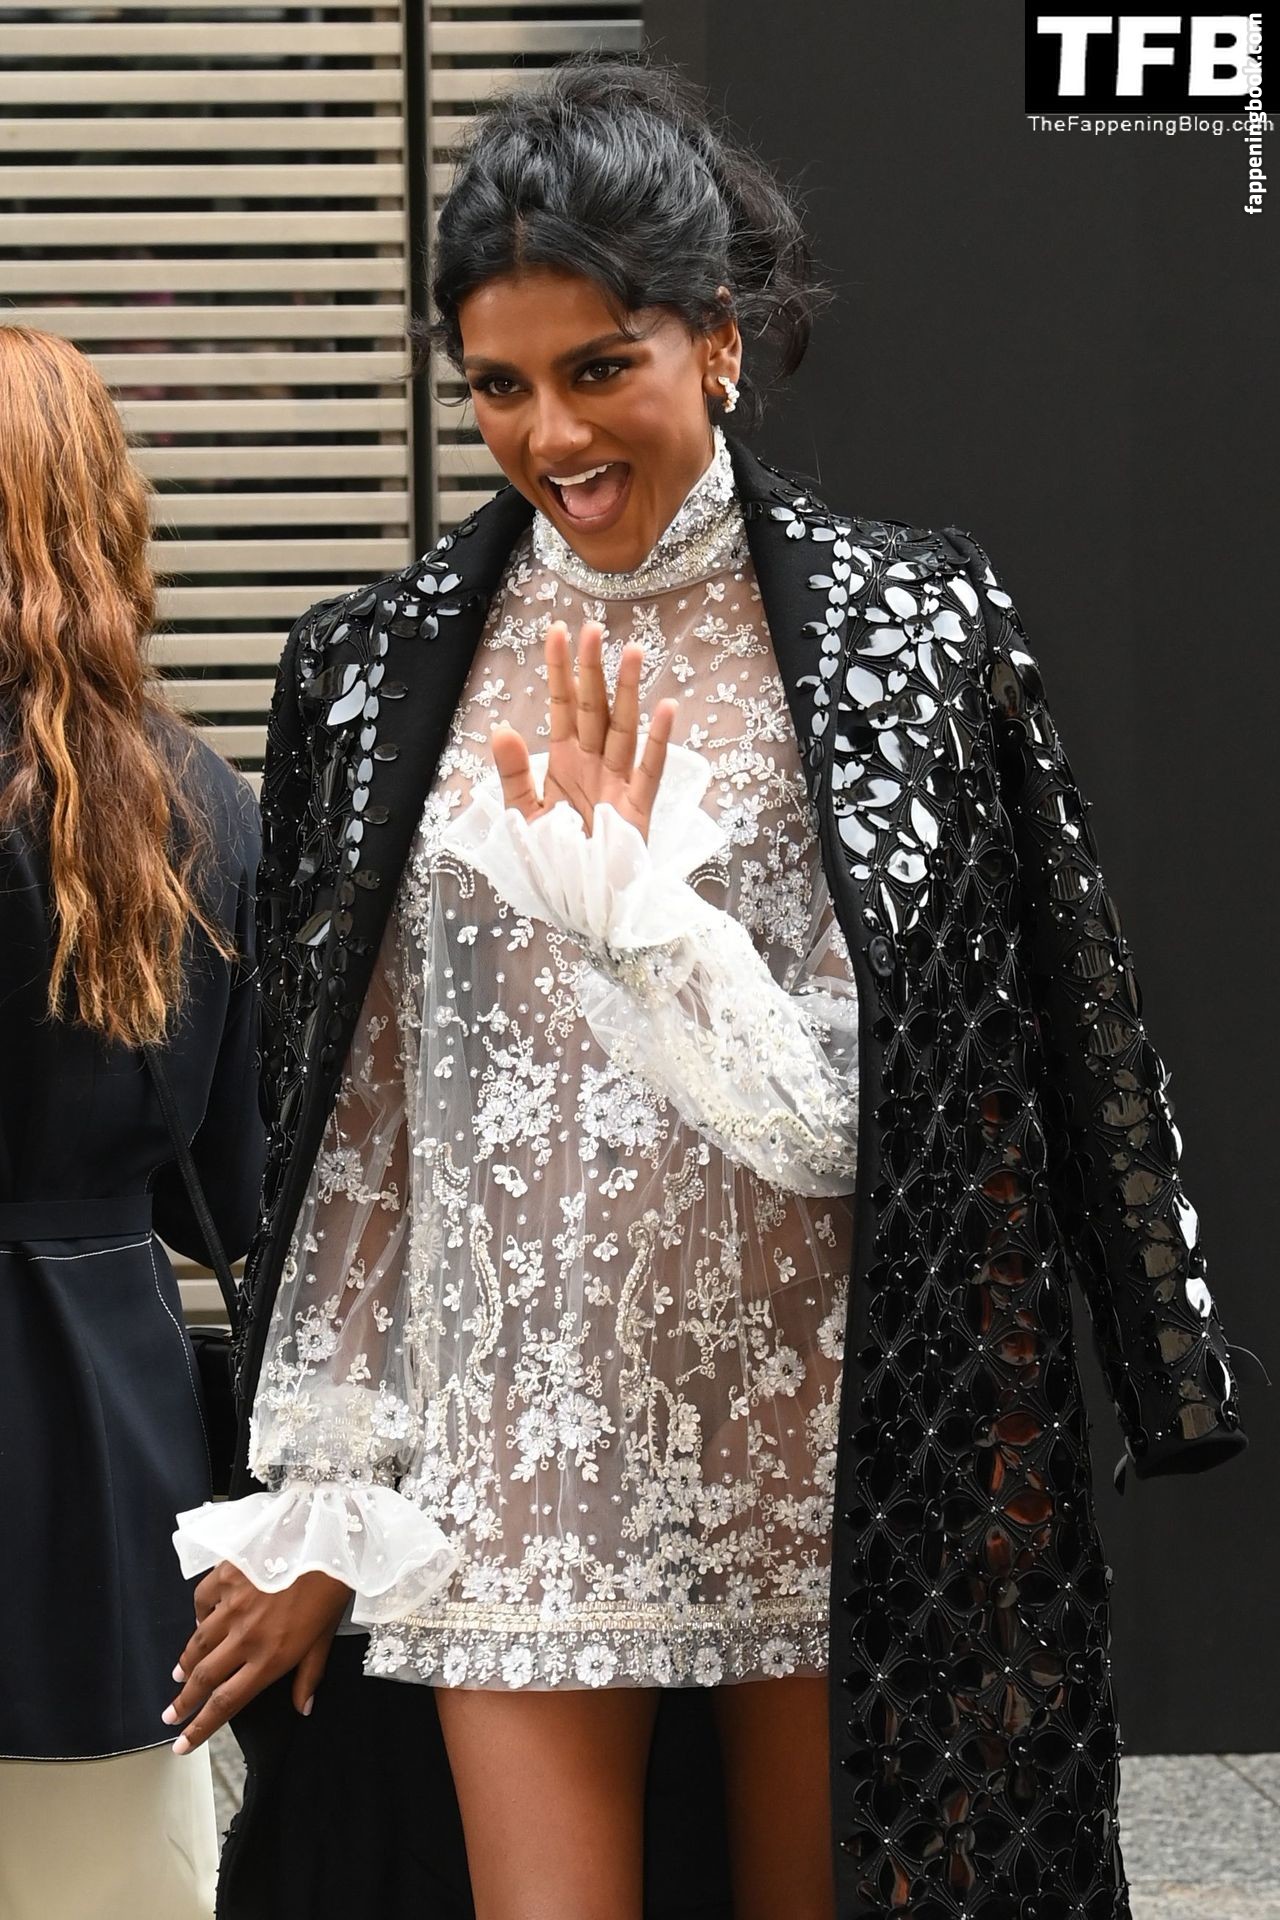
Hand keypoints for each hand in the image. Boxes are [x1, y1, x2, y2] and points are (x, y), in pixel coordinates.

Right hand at [165, 1562, 350, 1752]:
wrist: (328, 1538)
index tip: (181, 1745)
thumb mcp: (325, 1638)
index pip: (226, 1703)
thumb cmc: (330, 1590)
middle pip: (204, 1678)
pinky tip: (201, 1621)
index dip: (200, 1728)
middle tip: (169, 1715)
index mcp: (270, 1658)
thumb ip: (309, 1676)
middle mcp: (245, 1636)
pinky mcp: (226, 1575)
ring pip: (198, 1642)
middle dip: (183, 1701)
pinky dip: (199, 1615)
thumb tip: (304, 1709)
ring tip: (179, 1676)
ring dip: (186, 1663)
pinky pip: (201, 1601)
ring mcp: (233, 1605)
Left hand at [490, 620, 678, 842]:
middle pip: (594, 708)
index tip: (556, 632)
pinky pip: (650, 769)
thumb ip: (513, 773)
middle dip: (593, 669)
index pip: (563, 707)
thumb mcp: (523, 816)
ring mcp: (618, 783)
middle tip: (593, 629)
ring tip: (633, 652)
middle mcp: (593, 765)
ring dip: (628, 691)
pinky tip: (665, 708)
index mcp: (564, 763)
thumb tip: (500, 727)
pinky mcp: (638, 809)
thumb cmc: (556, 860)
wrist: (581, 905)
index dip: (559, 670)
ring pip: (623, 727)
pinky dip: (658, 740)